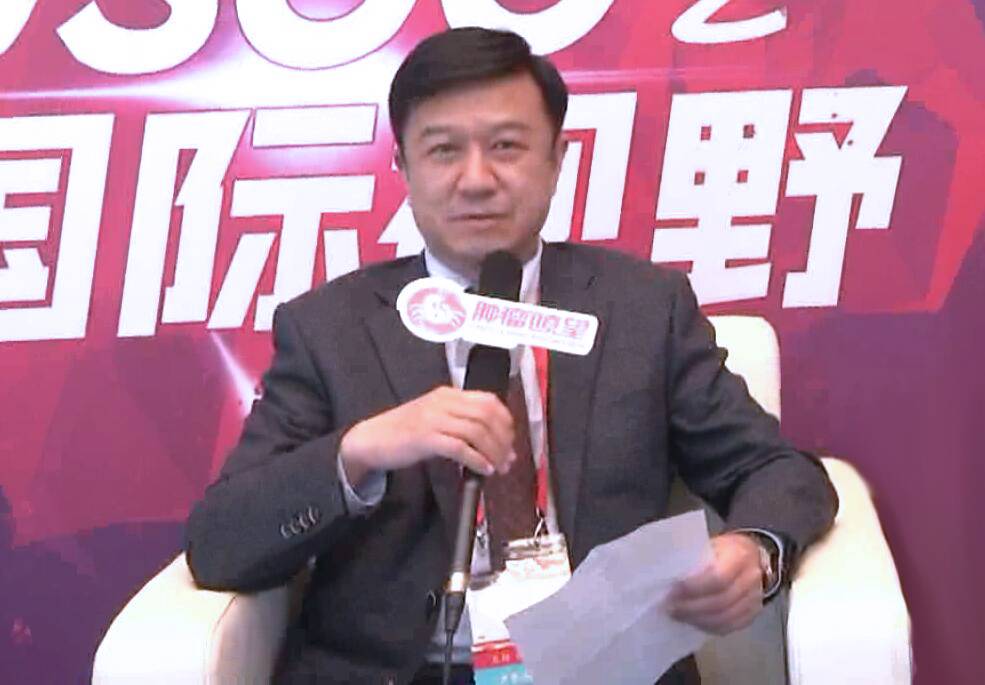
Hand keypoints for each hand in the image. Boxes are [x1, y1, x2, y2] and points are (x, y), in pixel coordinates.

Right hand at [338, 386, 514, 483]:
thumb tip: (493, 441)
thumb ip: (461, 424)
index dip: (505, 421)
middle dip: (503, 439)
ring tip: (498, 468)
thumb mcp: (435, 418)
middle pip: (487, 416)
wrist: (370, 439)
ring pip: (477, 431)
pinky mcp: (425, 437)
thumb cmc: (404, 432)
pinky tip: (482, 470)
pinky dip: (476, 459)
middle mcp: (443, 402)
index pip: (488, 401)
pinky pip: (460, 447)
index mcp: (448, 394)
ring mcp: (433, 418)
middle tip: (508, 458)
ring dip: (493, 452)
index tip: (510, 440)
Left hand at [666, 533, 763, 634]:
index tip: (672, 591)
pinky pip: (730, 627)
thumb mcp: (711, 545)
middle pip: (721, 601)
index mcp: (739, 556)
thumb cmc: (723, 550)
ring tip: (677, 615)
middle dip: (692, 607)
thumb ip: (696, 561)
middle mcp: (751, 579)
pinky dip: (708, 627)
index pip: (718, 577)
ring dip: (698, 619)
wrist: (752, 557)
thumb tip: (669, 578)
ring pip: (726, 618)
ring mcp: (755, 599)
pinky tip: (692, 622)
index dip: (694, 587)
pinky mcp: (752, 614)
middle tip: (670, 607)